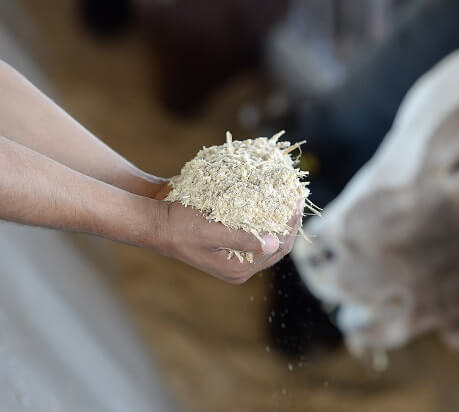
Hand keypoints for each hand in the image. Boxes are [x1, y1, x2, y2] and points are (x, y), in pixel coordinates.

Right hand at [152, 180, 301, 283]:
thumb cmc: (180, 226)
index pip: (279, 247)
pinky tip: (270, 203)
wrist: (155, 224)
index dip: (292, 223)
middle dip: (289, 221)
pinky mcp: (229, 245)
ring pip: (269, 239)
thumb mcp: (211, 232)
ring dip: (279, 219)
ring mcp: (235, 257)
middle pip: (278, 245)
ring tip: (288, 198)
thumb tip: (274, 242)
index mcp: (239, 269)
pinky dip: (265, 219)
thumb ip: (243, 238)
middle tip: (297, 196)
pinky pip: (256, 234)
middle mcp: (240, 267)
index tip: (297, 199)